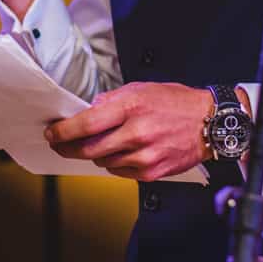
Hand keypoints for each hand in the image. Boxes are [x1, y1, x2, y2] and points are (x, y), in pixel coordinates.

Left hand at [45, 82, 213, 180]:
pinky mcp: (152, 172)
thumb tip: (87, 111)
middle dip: (69, 148)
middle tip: (61, 144)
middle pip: (88, 149)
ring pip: (102, 162)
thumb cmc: (176, 102)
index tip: (52, 133)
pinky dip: (115, 163)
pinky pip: (119, 172)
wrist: (210, 123)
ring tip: (101, 143)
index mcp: (131, 107)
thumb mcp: (141, 89)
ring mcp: (144, 156)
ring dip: (95, 154)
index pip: (86, 124)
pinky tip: (122, 152)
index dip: (63, 131)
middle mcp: (136, 133)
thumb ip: (111, 100)